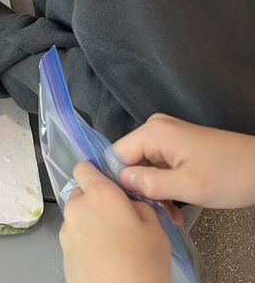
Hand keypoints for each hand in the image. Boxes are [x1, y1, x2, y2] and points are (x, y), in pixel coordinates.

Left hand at [59, 162, 170, 282]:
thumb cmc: (142, 266)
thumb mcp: (156, 230)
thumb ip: (140, 205)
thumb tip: (131, 203)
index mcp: (100, 193)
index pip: (84, 167)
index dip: (96, 175)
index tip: (111, 187)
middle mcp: (78, 207)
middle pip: (82, 193)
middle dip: (97, 202)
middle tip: (120, 221)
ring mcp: (67, 230)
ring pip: (79, 216)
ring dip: (91, 223)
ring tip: (114, 245)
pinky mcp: (63, 252)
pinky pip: (75, 237)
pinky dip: (86, 242)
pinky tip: (105, 258)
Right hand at [115, 113, 254, 208]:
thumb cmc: (227, 175)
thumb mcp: (187, 187)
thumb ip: (150, 184)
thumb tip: (121, 181)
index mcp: (153, 132)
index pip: (117, 155)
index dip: (118, 182)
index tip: (127, 207)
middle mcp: (156, 129)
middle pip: (130, 161)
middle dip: (139, 190)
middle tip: (153, 215)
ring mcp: (167, 136)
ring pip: (144, 167)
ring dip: (153, 192)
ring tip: (169, 217)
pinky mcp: (177, 146)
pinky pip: (158, 166)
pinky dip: (164, 186)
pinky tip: (174, 208)